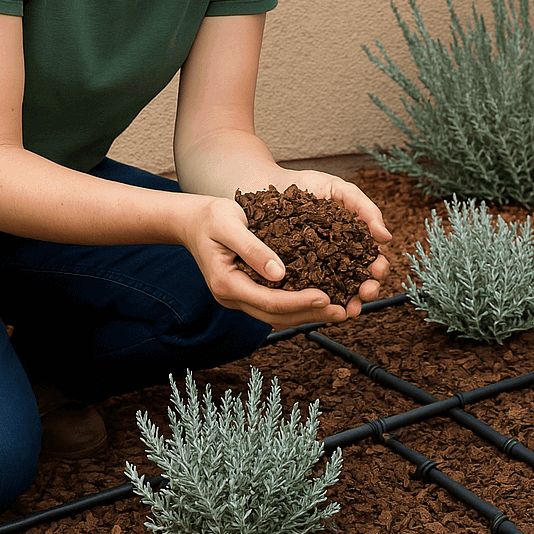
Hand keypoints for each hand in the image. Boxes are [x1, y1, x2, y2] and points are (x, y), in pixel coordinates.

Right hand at [178, 194, 364, 328]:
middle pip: (275, 315)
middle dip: (309, 314)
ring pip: (275, 316)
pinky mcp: (247, 292)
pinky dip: (297, 306)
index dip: (299, 302)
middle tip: (341, 311)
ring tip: (337, 310)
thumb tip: (280, 273)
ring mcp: (238, 297)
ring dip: (307, 315)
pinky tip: (319, 300)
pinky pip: (274, 305)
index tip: (326, 296)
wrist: (192, 221)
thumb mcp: (229, 225)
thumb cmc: (211, 217)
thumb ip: (253, 248)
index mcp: (226, 283)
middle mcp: (231, 296)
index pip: (268, 301)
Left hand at [275, 169, 393, 313]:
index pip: (372, 260)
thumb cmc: (307, 185)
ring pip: (334, 291)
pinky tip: (315, 306)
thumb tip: (386, 238)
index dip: (378, 268)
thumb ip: (365, 209)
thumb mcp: (340, 190)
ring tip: (345, 311)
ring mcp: (313, 267)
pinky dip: (311, 301)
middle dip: (366, 291)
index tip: (378, 271)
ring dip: (344, 303)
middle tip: (365, 293)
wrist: (265, 183)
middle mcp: (335, 258)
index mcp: (352, 241)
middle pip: (357, 281)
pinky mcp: (290, 273)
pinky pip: (303, 290)